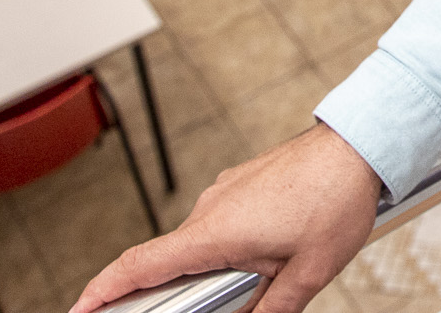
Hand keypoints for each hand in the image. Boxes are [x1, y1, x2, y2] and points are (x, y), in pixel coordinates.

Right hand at [70, 122, 381, 312]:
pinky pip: (222, 224)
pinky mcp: (241, 185)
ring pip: (201, 244)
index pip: (139, 265)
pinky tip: (268, 254)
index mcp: (214, 231)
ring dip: (214, 269)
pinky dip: (230, 247)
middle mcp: (210, 207)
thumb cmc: (336, 198)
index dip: (103, 291)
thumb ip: (272, 309)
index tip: (80, 309)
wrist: (360, 145)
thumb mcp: (307, 273)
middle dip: (177, 293)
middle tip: (203, 305)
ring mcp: (225, 192)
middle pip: (170, 261)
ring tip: (259, 279)